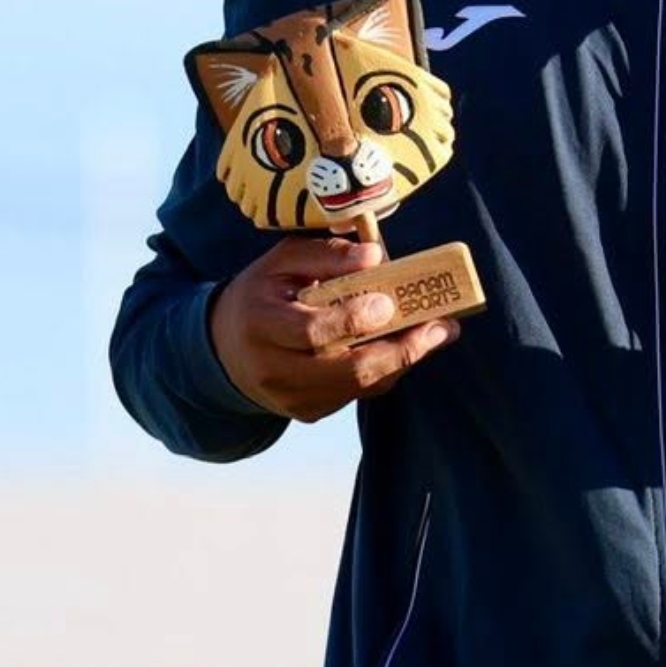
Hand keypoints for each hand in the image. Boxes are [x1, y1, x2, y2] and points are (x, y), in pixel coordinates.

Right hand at [206, 235, 459, 421]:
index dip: (352, 320)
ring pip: (359, 386)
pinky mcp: (308, 412)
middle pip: (347, 370)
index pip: (311, 332)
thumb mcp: (282, 262)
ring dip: (404, 360)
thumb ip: (326, 255)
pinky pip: (357, 394)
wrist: (225, 348)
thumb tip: (375, 255)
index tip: (387, 303)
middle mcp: (273, 369)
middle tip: (440, 327)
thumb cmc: (264, 294)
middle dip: (400, 350)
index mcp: (260, 325)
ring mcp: (290, 397)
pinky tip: (408, 348)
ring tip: (438, 333)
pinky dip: (387, 371)